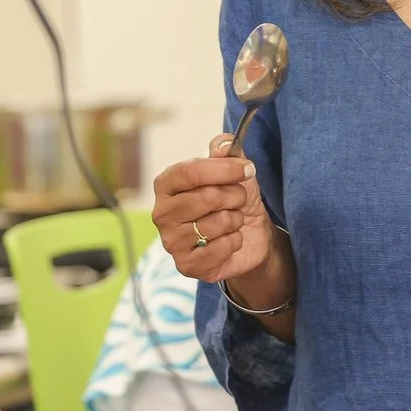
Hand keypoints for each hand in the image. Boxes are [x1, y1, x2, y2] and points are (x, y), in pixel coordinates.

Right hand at [153, 137, 273, 285]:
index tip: (246, 169)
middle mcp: (161, 213)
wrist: (249, 237)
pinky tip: (229, 241)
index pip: (190, 171)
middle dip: (235, 196)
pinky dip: (235, 241)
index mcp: (166, 185)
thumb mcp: (234, 170)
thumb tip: (222, 144)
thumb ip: (226, 151)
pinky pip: (222, 247)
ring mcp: (171, 242)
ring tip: (232, 220)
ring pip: (218, 223)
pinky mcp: (186, 265)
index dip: (222, 169)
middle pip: (206, 197)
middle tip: (239, 199)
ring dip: (236, 220)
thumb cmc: (233, 200)